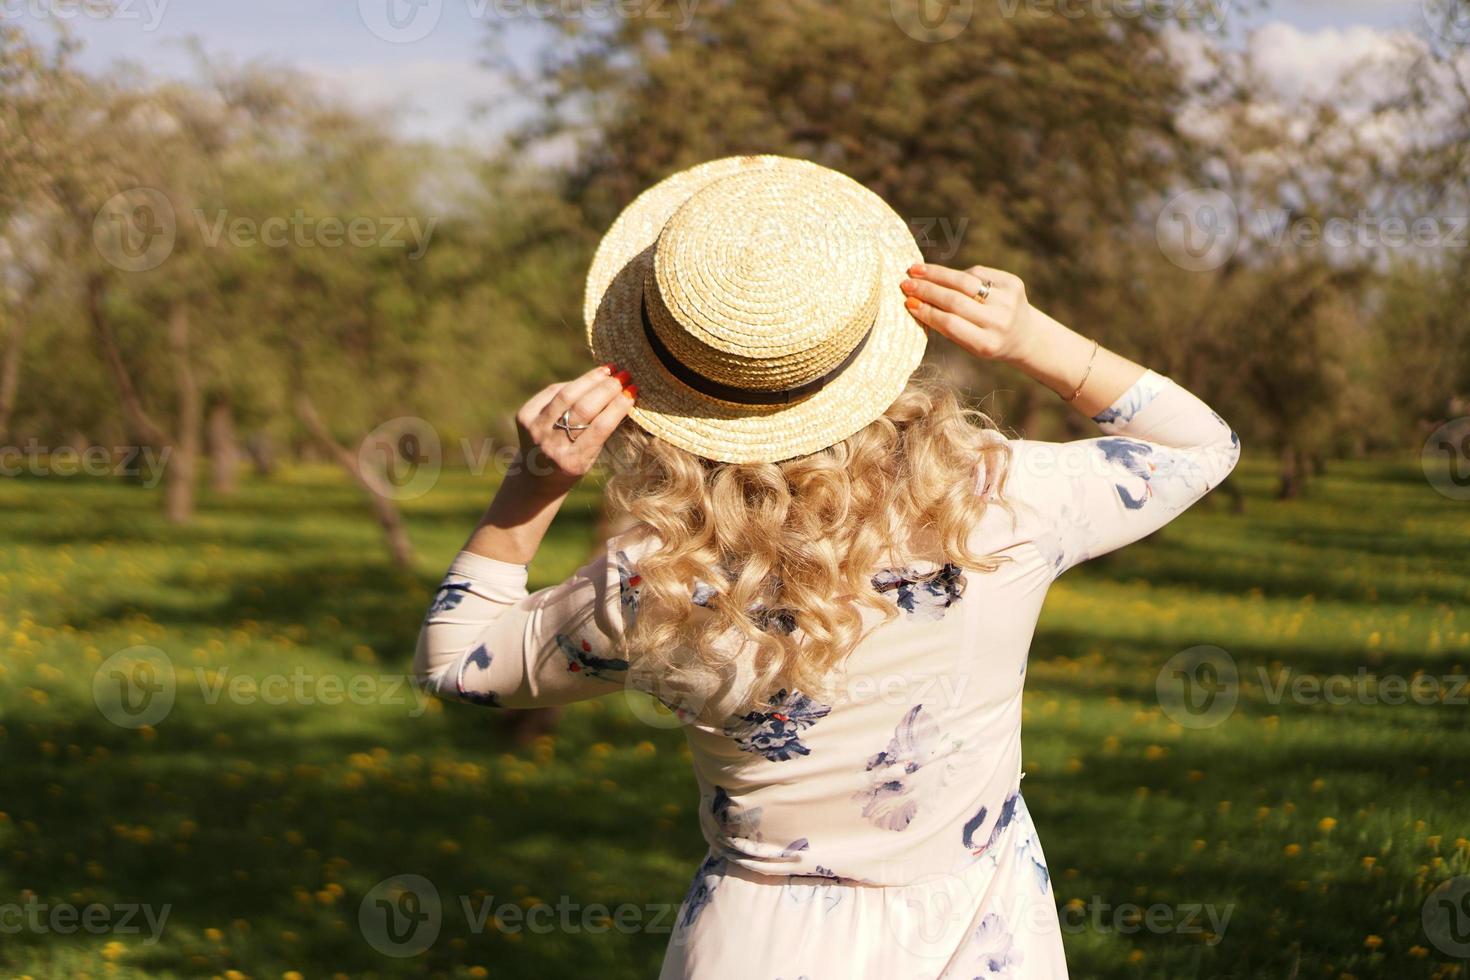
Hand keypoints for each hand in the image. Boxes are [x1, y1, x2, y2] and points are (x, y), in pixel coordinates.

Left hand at [513, 363, 636, 494]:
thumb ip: (601, 429)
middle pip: (583, 408)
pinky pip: (552, 392)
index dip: (618, 406)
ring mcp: (535, 430)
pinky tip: (587, 380)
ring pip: (566, 395)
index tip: (632, 391)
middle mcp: (552, 446)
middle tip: (623, 376)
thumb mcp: (590, 457)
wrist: (536, 477)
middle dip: (606, 389)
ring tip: (608, 370)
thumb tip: (621, 392)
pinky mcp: (524, 416)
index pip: (601, 427)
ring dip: (591, 379)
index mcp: (573, 462)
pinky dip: (572, 384)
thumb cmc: (573, 464)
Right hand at [899, 263, 1041, 363]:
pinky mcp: (1013, 283)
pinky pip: (978, 273)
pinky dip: (958, 274)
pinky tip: (944, 276)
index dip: (927, 311)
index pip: (950, 323)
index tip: (907, 302)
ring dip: (937, 274)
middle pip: (955, 300)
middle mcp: (999, 322)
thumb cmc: (987, 340)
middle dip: (927, 290)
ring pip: (965, 281)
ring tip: (916, 270)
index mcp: (986, 344)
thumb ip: (947, 326)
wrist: (1024, 335)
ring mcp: (1008, 301)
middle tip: (906, 283)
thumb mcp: (969, 345)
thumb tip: (915, 301)